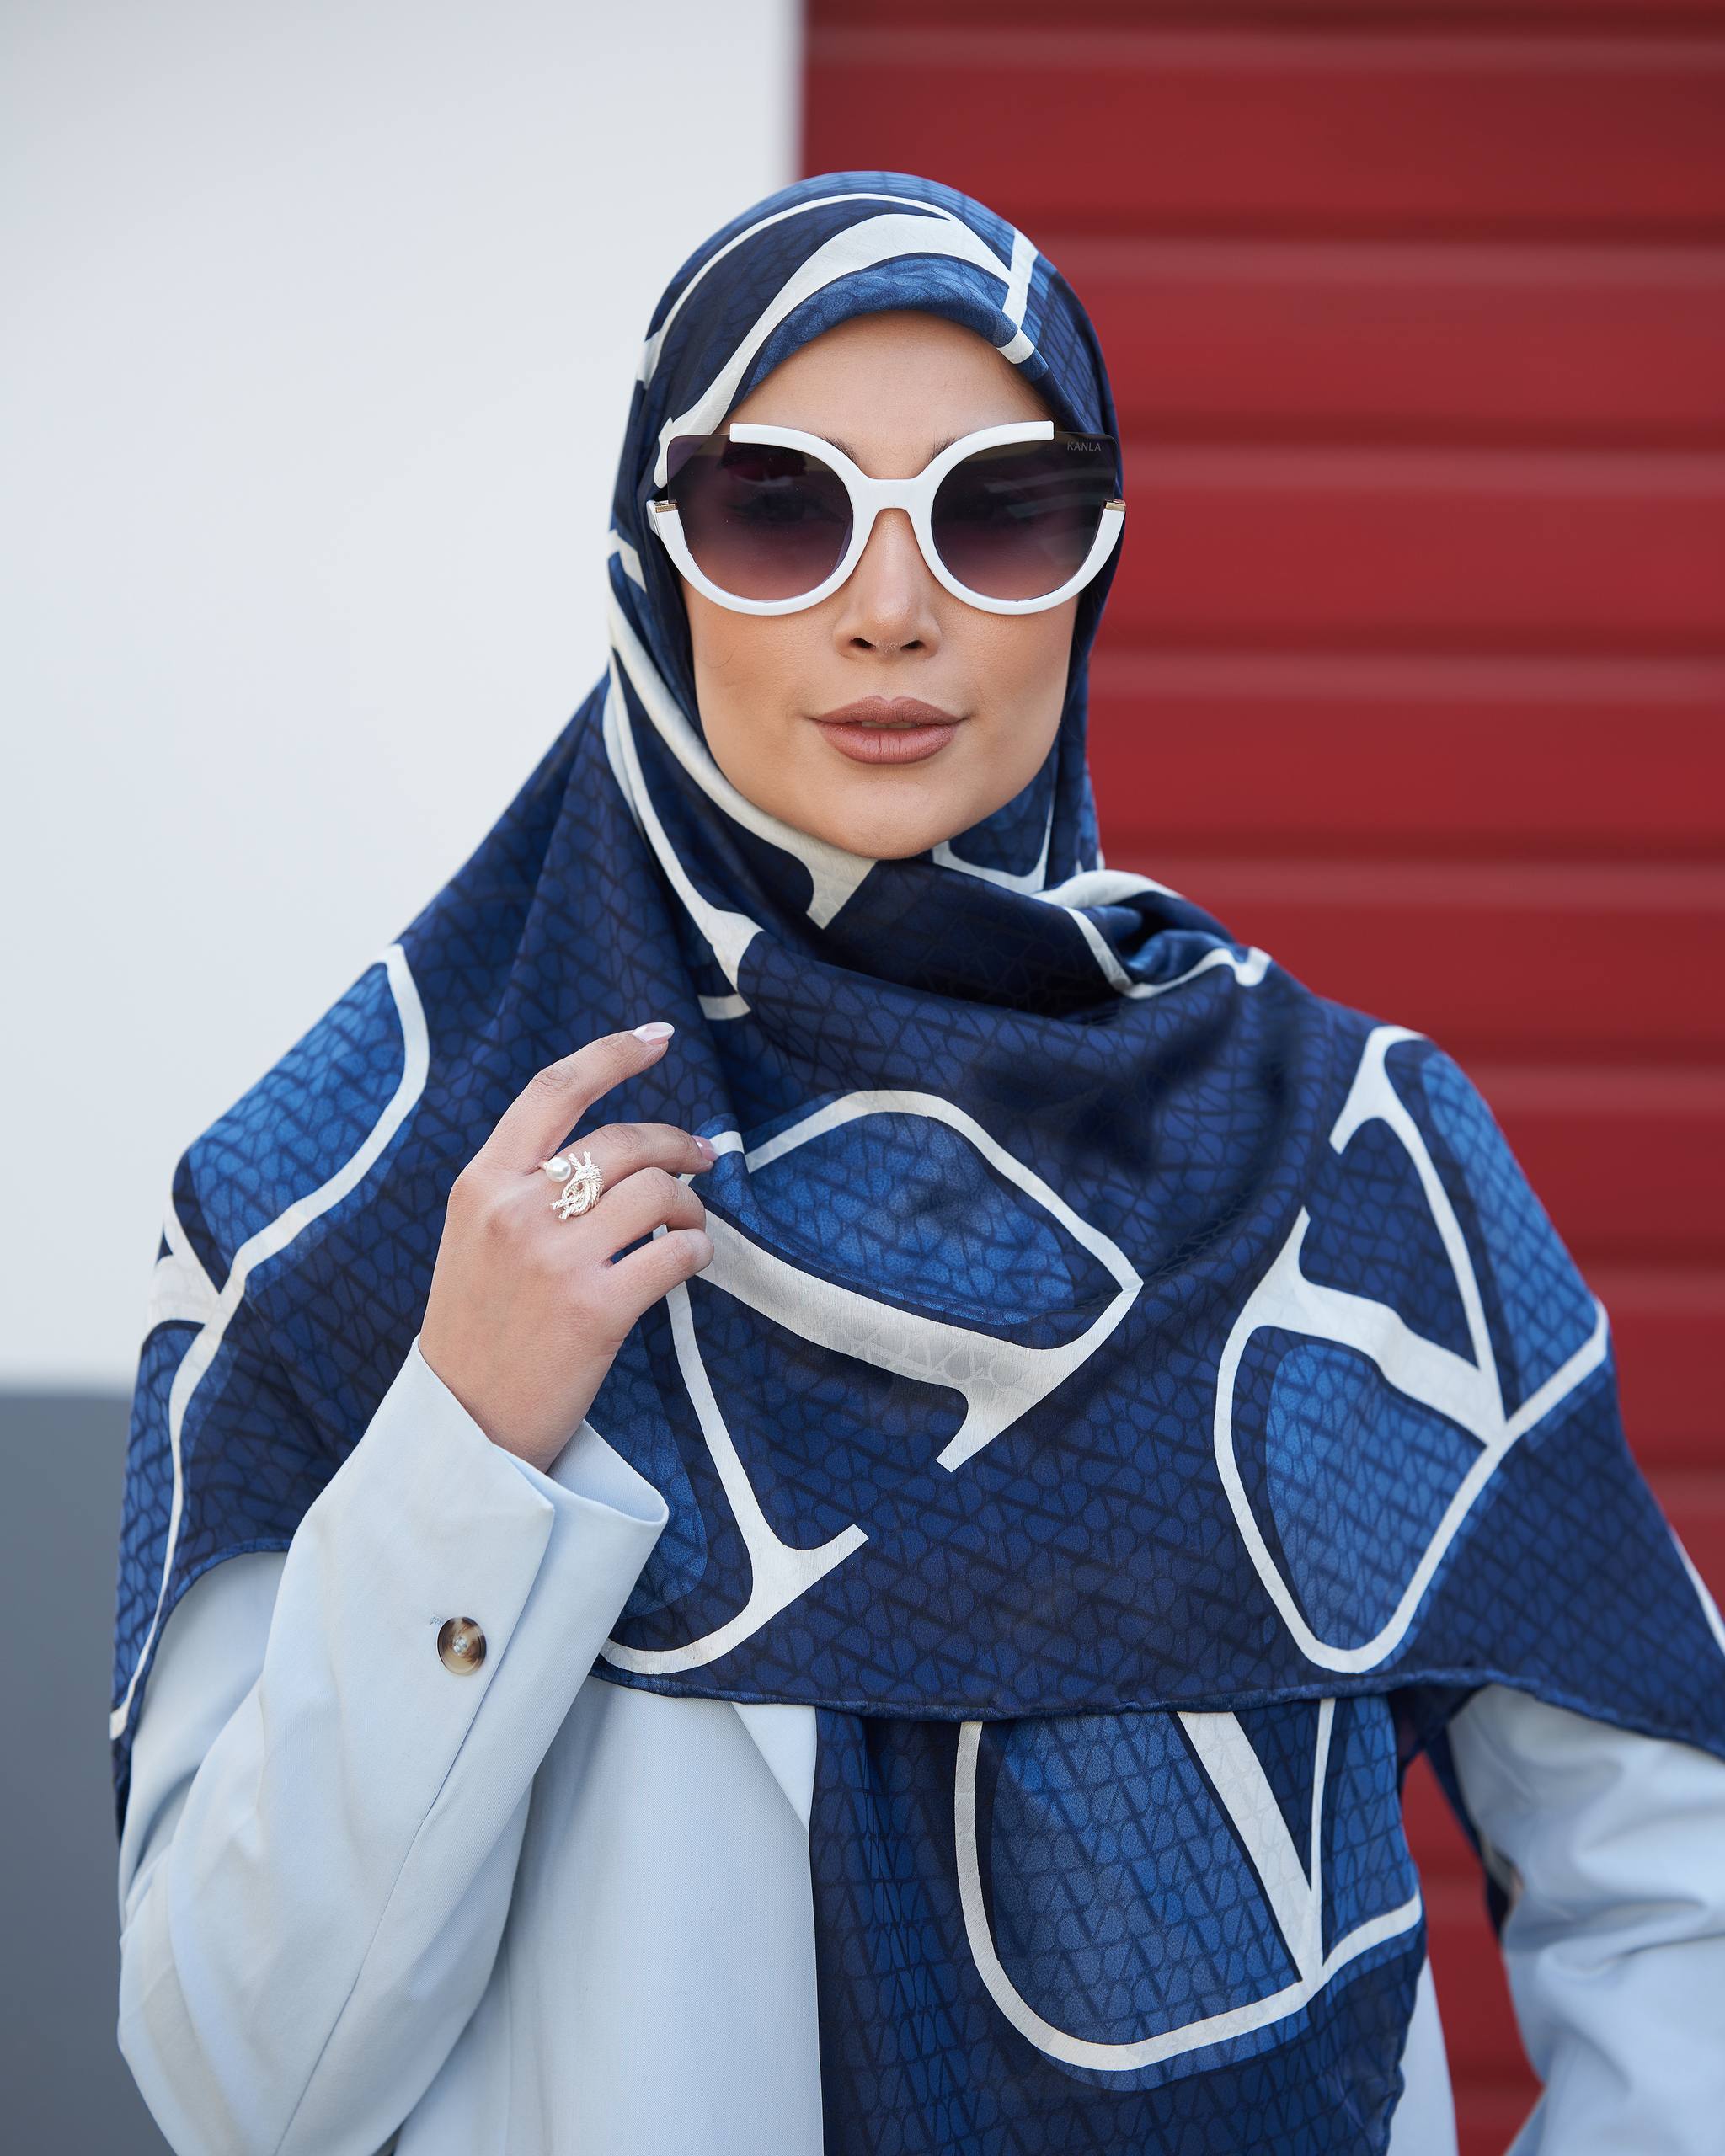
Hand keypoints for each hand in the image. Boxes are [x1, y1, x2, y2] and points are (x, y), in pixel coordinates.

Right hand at [418, 1021, 714, 1472]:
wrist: (465, 1426)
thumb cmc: (481, 1329)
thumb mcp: (475, 1239)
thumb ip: (525, 1187)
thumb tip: (612, 1149)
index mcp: (481, 1185)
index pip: (553, 1091)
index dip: (612, 1054)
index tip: (658, 1038)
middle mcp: (514, 1211)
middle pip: (622, 1140)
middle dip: (676, 1144)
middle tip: (702, 1158)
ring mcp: (554, 1259)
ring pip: (655, 1191)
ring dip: (688, 1203)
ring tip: (687, 1222)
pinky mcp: (594, 1308)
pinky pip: (674, 1252)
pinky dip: (697, 1249)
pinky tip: (691, 1260)